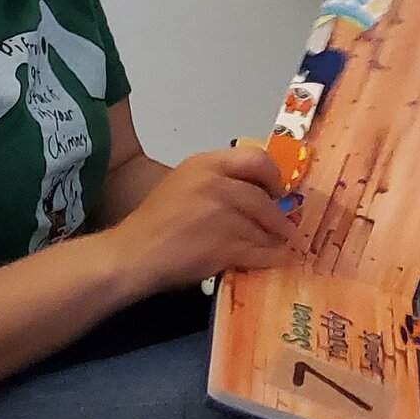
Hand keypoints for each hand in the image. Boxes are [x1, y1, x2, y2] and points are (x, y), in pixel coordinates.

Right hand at [102, 145, 295, 295]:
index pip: (256, 158)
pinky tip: (276, 260)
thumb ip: (217, 181)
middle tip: (286, 226)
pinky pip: (259, 251)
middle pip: (263, 198)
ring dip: (275, 239)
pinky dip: (271, 257)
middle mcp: (216, 184)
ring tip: (281, 245)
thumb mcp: (184, 183)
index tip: (278, 190)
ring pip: (263, 227)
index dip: (273, 176)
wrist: (132, 254)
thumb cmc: (154, 222)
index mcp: (205, 164)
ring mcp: (222, 214)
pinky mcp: (224, 245)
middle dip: (279, 216)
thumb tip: (255, 192)